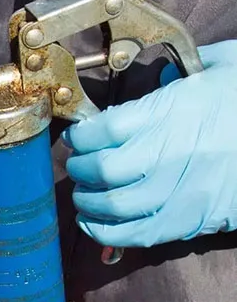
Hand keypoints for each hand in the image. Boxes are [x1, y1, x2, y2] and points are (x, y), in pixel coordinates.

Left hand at [64, 41, 236, 247]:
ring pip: (115, 206)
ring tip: (85, 194)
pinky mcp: (194, 218)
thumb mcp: (224, 67)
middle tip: (79, 165)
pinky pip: (139, 234)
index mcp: (175, 110)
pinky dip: (108, 233)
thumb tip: (157, 80)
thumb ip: (182, 73)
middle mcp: (173, 152)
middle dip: (81, 168)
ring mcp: (183, 189)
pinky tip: (94, 223)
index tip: (80, 136)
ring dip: (89, 202)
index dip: (82, 135)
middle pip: (104, 169)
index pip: (103, 129)